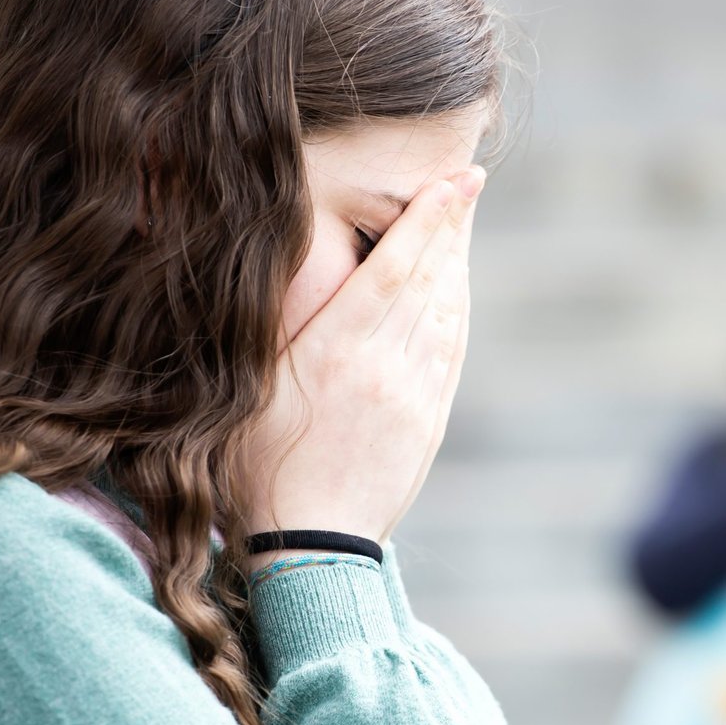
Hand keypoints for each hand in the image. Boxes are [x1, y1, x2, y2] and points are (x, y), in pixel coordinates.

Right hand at [241, 166, 484, 553]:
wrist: (311, 544)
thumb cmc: (260, 464)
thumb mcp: (256, 388)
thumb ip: (287, 328)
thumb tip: (306, 270)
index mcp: (339, 351)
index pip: (394, 268)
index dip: (428, 220)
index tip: (455, 182)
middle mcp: (386, 366)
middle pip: (430, 280)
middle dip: (451, 225)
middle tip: (469, 180)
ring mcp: (416, 394)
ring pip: (447, 312)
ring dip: (458, 262)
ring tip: (463, 220)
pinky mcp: (430, 419)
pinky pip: (452, 350)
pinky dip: (458, 310)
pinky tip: (457, 287)